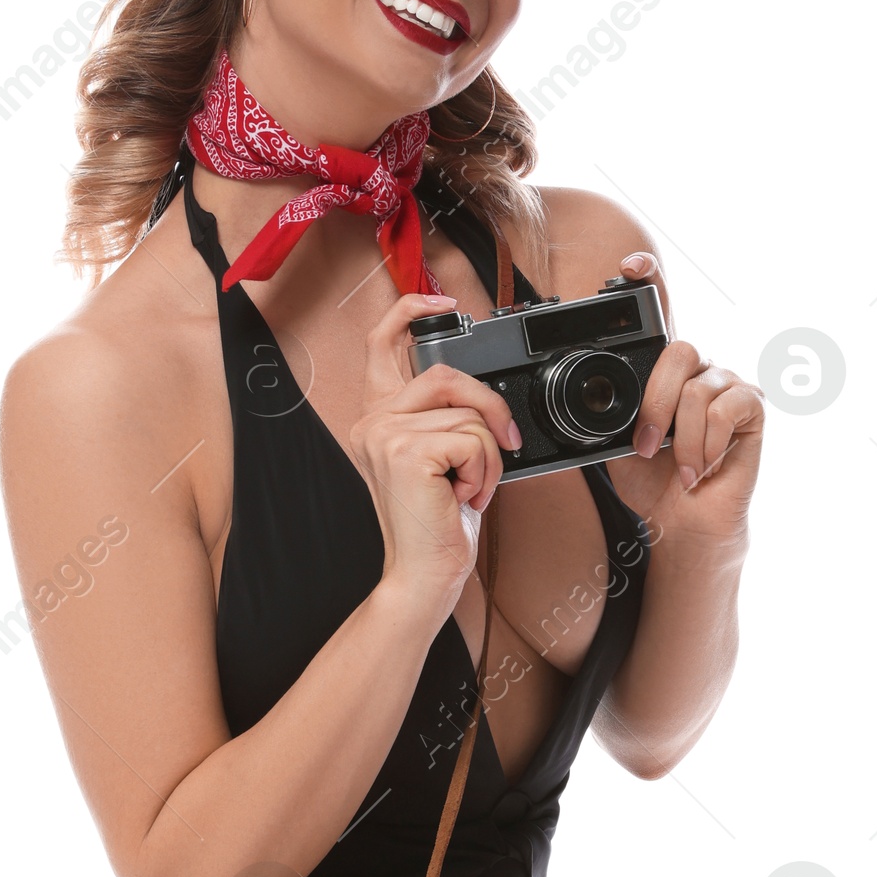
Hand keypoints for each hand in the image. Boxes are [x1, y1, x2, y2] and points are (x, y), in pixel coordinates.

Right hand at [349, 295, 522, 616]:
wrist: (424, 574)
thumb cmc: (436, 525)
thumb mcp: (444, 460)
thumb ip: (448, 419)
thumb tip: (485, 396)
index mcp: (378, 418)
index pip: (382, 342)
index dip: (411, 310)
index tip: (443, 301)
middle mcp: (373, 421)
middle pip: (446, 372)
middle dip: (489, 406)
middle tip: (504, 442)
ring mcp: (384, 434)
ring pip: (469, 413)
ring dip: (488, 456)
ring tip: (467, 488)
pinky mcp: (406, 451)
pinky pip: (473, 438)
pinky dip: (484, 471)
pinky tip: (463, 496)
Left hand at [607, 253, 763, 543]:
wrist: (682, 524)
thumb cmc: (651, 482)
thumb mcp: (615, 444)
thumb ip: (608, 412)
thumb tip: (580, 400)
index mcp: (663, 370)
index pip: (663, 312)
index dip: (651, 280)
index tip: (632, 265)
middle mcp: (698, 368)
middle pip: (678, 350)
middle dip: (655, 405)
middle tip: (643, 445)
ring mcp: (728, 383)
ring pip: (698, 389)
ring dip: (679, 439)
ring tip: (677, 467)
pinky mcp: (752, 406)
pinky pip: (726, 409)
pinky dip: (705, 445)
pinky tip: (700, 467)